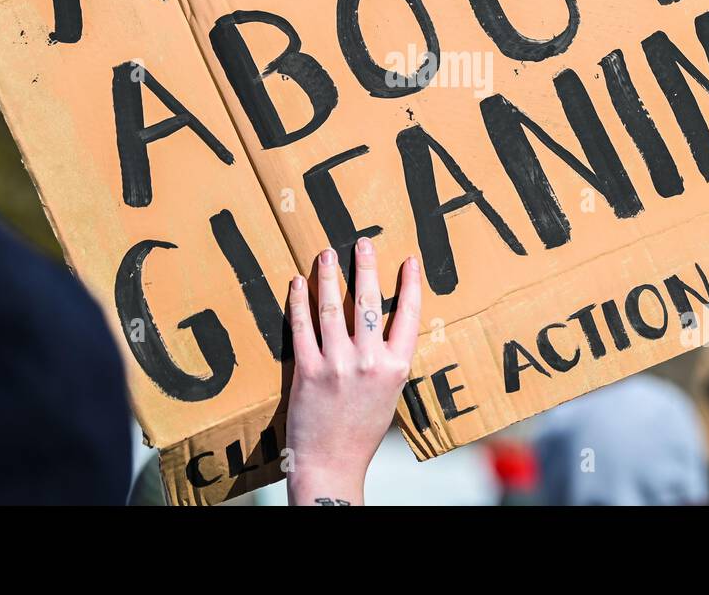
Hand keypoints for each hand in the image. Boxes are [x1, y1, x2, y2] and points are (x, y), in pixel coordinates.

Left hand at [284, 238, 421, 505]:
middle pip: (368, 302)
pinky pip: (302, 327)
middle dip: (366, 267)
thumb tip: (383, 327)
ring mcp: (337, 364)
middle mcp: (369, 362)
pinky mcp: (307, 370)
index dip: (410, 285)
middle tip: (363, 243)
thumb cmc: (362, 432)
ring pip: (332, 308)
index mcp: (396, 367)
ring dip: (328, 276)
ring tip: (326, 254)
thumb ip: (388, 361)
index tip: (409, 261)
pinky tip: (298, 283)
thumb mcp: (389, 395)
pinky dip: (299, 301)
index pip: (408, 316)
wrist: (331, 464)